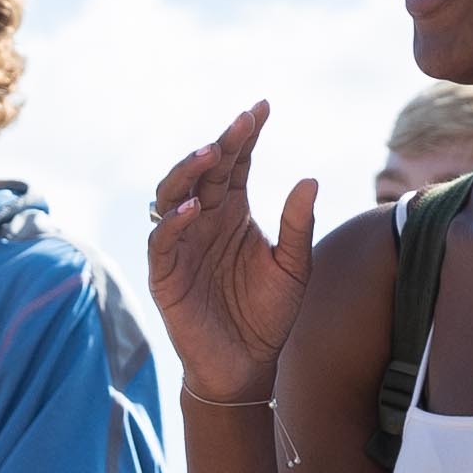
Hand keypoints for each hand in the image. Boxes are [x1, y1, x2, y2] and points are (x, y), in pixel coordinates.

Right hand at [147, 105, 316, 406]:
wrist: (247, 364)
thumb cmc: (269, 315)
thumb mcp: (293, 266)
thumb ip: (298, 225)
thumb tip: (309, 179)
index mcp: (234, 212)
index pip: (237, 164)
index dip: (245, 135)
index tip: (262, 108)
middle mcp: (204, 219)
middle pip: (205, 171)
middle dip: (221, 144)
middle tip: (241, 124)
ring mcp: (182, 243)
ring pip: (173, 194)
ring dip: (189, 171)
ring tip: (213, 154)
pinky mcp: (166, 272)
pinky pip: (163, 239)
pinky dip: (175, 220)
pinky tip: (195, 206)